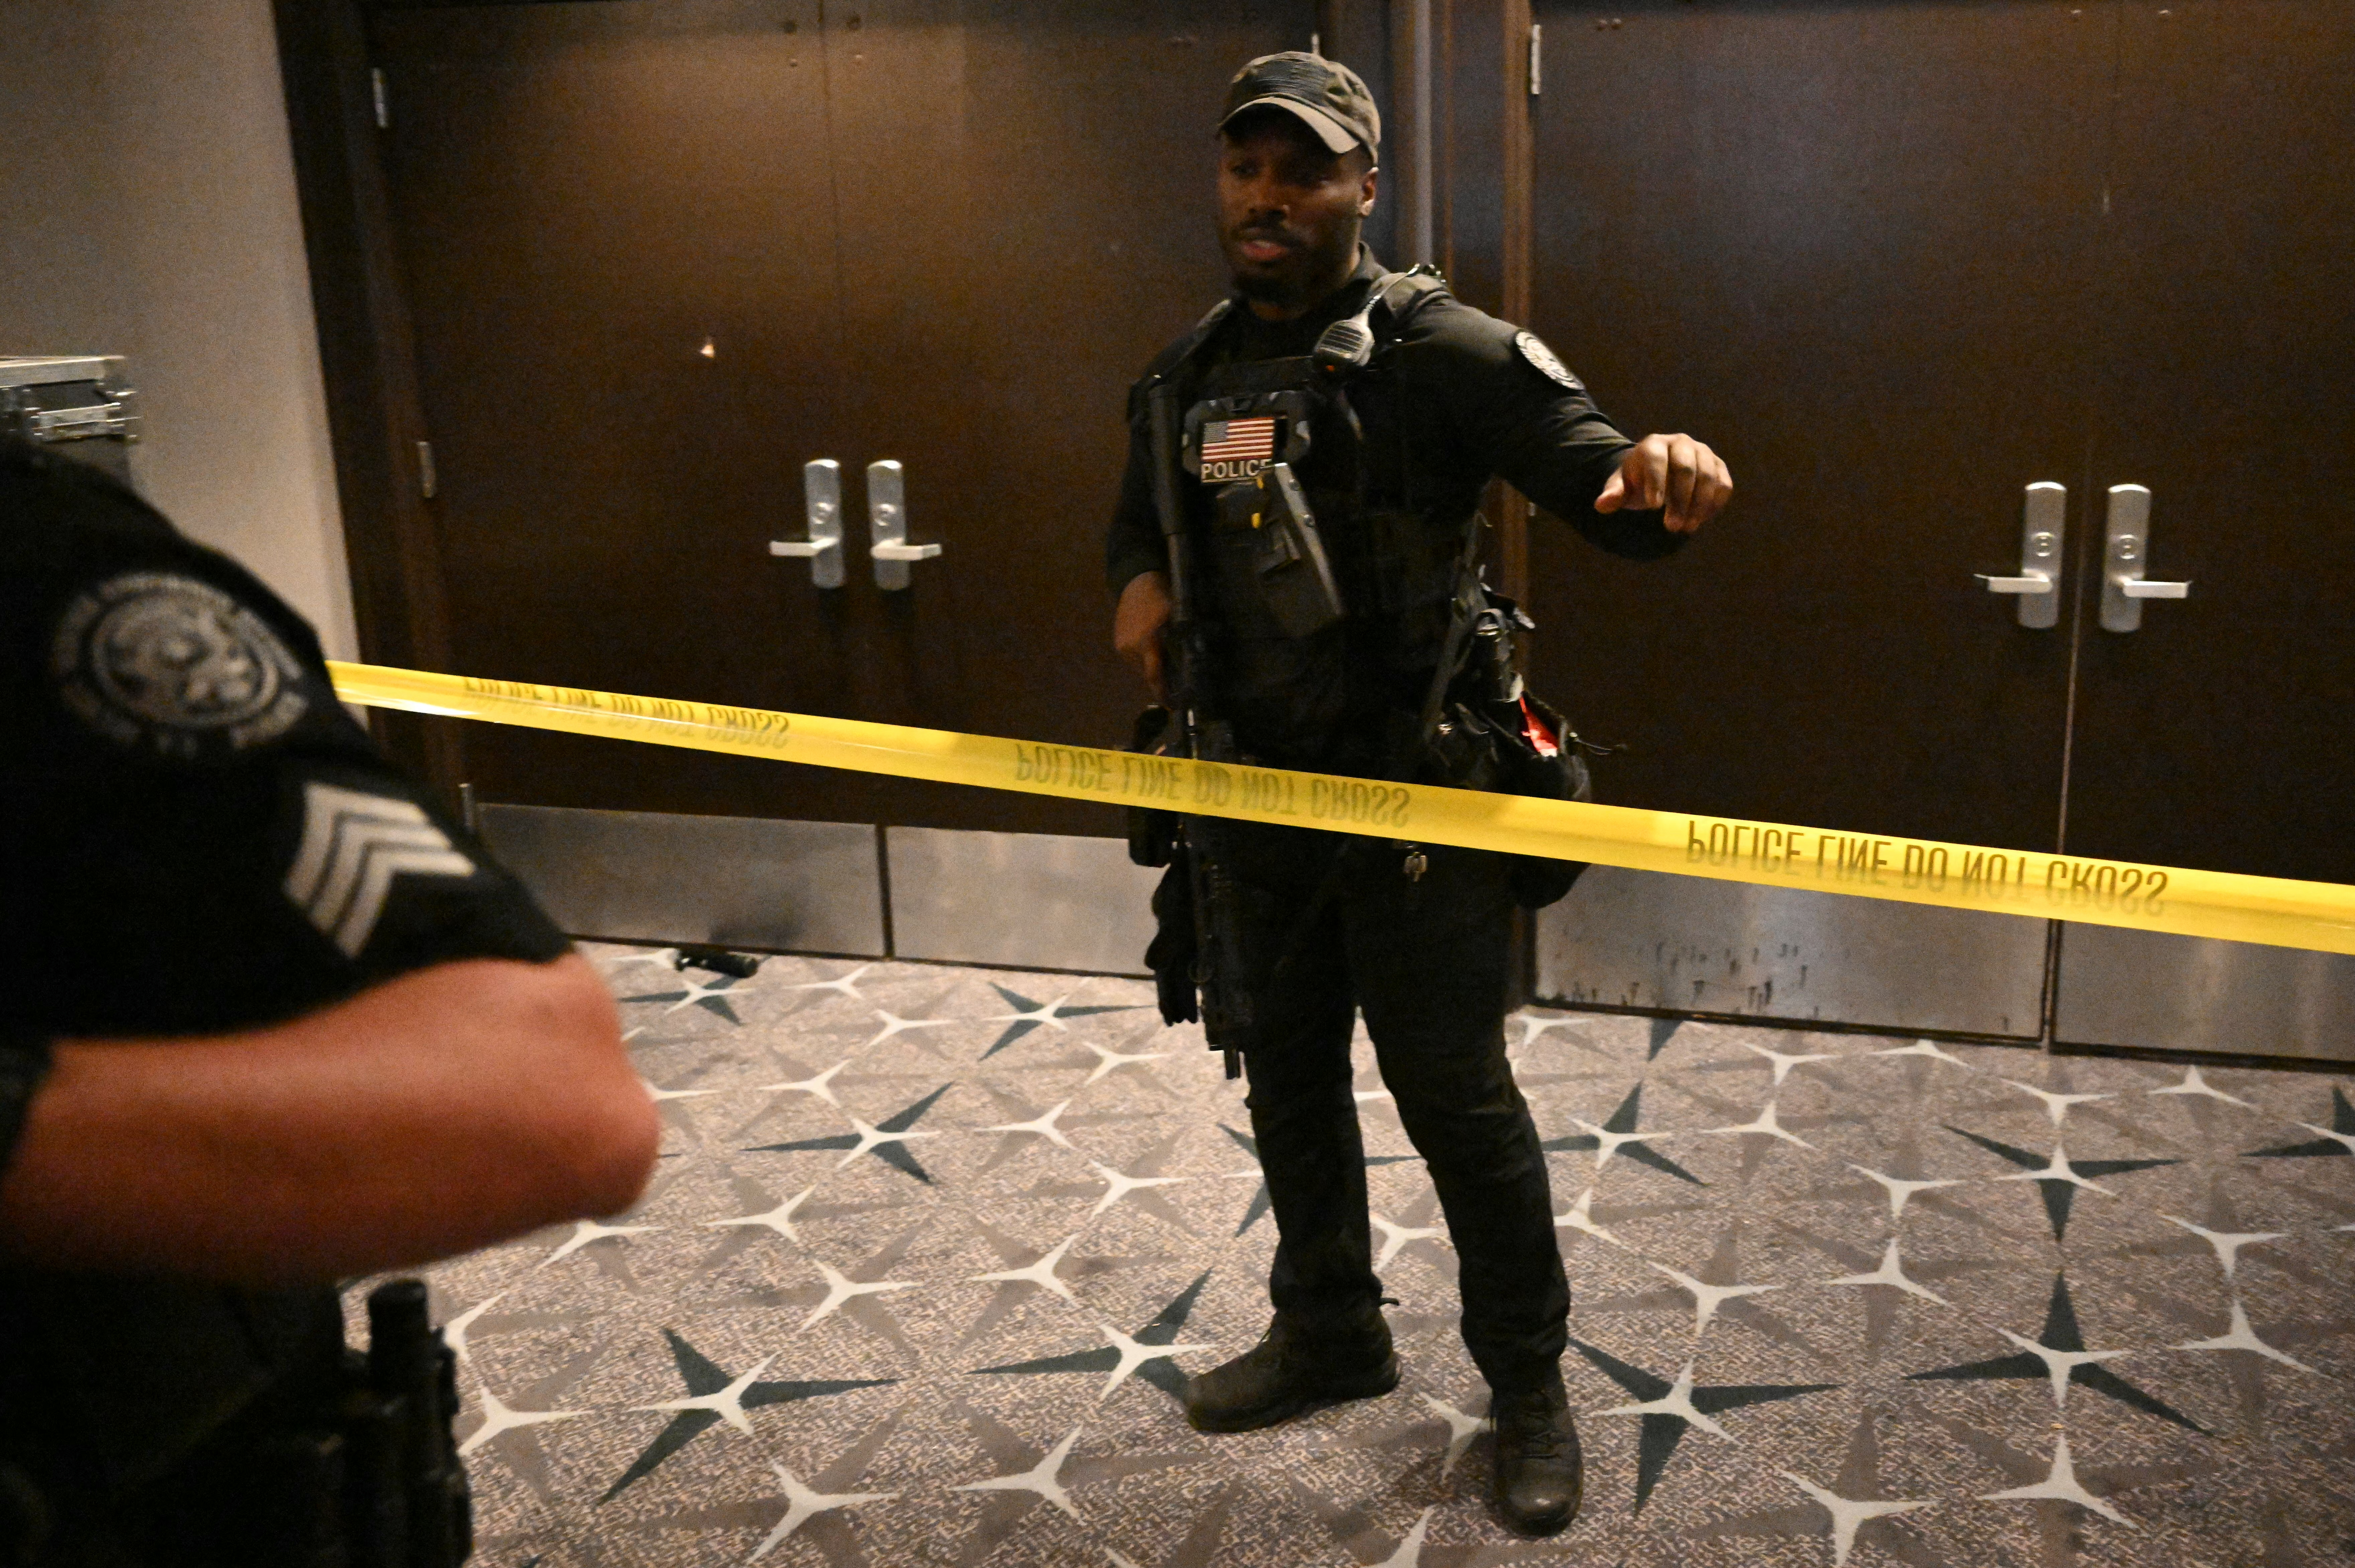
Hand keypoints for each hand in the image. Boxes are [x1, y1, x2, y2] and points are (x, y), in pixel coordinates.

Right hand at [1113, 570, 1172, 702]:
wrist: (1136, 582)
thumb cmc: (1161, 597)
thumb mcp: (1176, 618)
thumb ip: (1179, 642)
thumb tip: (1188, 665)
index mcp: (1146, 643)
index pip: (1154, 676)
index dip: (1163, 694)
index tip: (1172, 706)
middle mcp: (1131, 649)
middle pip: (1147, 674)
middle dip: (1161, 680)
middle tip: (1176, 683)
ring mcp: (1122, 646)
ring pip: (1140, 668)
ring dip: (1153, 668)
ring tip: (1165, 662)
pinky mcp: (1118, 642)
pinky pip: (1134, 659)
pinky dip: (1145, 659)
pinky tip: (1153, 649)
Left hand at [1596, 433, 1731, 533]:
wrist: (1660, 471)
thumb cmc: (1638, 480)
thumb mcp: (1622, 486)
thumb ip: (1614, 494)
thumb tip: (1602, 505)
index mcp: (1654, 444)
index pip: (1657, 460)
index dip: (1656, 483)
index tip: (1653, 508)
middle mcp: (1681, 443)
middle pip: (1686, 468)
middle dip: (1679, 499)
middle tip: (1671, 527)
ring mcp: (1703, 452)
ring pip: (1708, 476)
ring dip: (1699, 505)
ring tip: (1687, 528)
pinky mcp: (1718, 466)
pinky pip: (1723, 484)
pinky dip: (1715, 503)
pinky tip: (1702, 519)